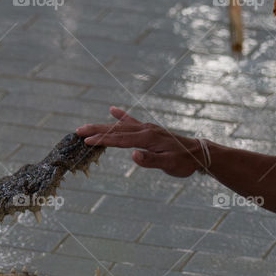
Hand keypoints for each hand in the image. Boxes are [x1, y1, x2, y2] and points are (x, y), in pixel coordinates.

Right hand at [76, 107, 206, 177]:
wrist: (198, 153)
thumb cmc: (183, 162)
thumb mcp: (169, 165)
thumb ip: (150, 160)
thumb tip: (133, 155)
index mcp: (147, 139)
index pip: (120, 140)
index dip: (102, 140)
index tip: (86, 141)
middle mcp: (145, 130)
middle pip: (116, 130)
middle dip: (96, 130)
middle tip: (77, 131)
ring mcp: (147, 128)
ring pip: (120, 126)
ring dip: (103, 126)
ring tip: (86, 126)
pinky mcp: (149, 130)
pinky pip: (132, 121)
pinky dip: (121, 116)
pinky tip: (112, 110)